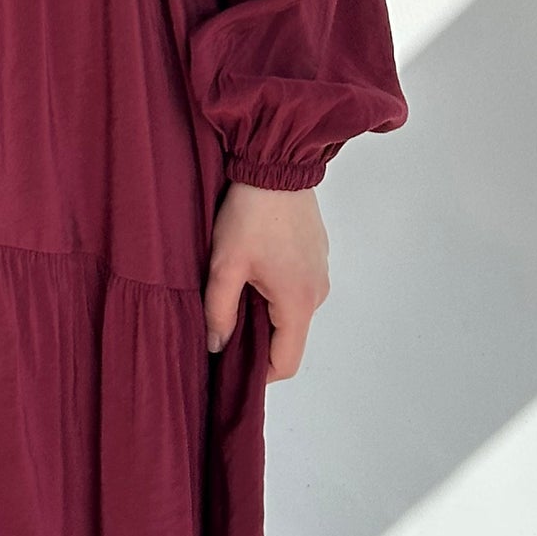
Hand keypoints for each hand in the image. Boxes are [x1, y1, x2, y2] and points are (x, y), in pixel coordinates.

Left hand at [203, 179, 329, 381]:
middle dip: (256, 339)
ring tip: (234, 289)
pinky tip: (251, 267)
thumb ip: (218, 311)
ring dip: (264, 310)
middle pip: (289, 337)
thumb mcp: (225, 264)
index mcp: (298, 302)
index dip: (258, 373)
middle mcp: (318, 292)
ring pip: (291, 310)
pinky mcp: (317, 253)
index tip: (229, 365)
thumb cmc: (250, 212)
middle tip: (222, 325)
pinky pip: (297, 286)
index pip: (286, 363)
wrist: (276, 161)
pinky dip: (275, 289)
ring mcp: (320, 271)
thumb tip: (215, 346)